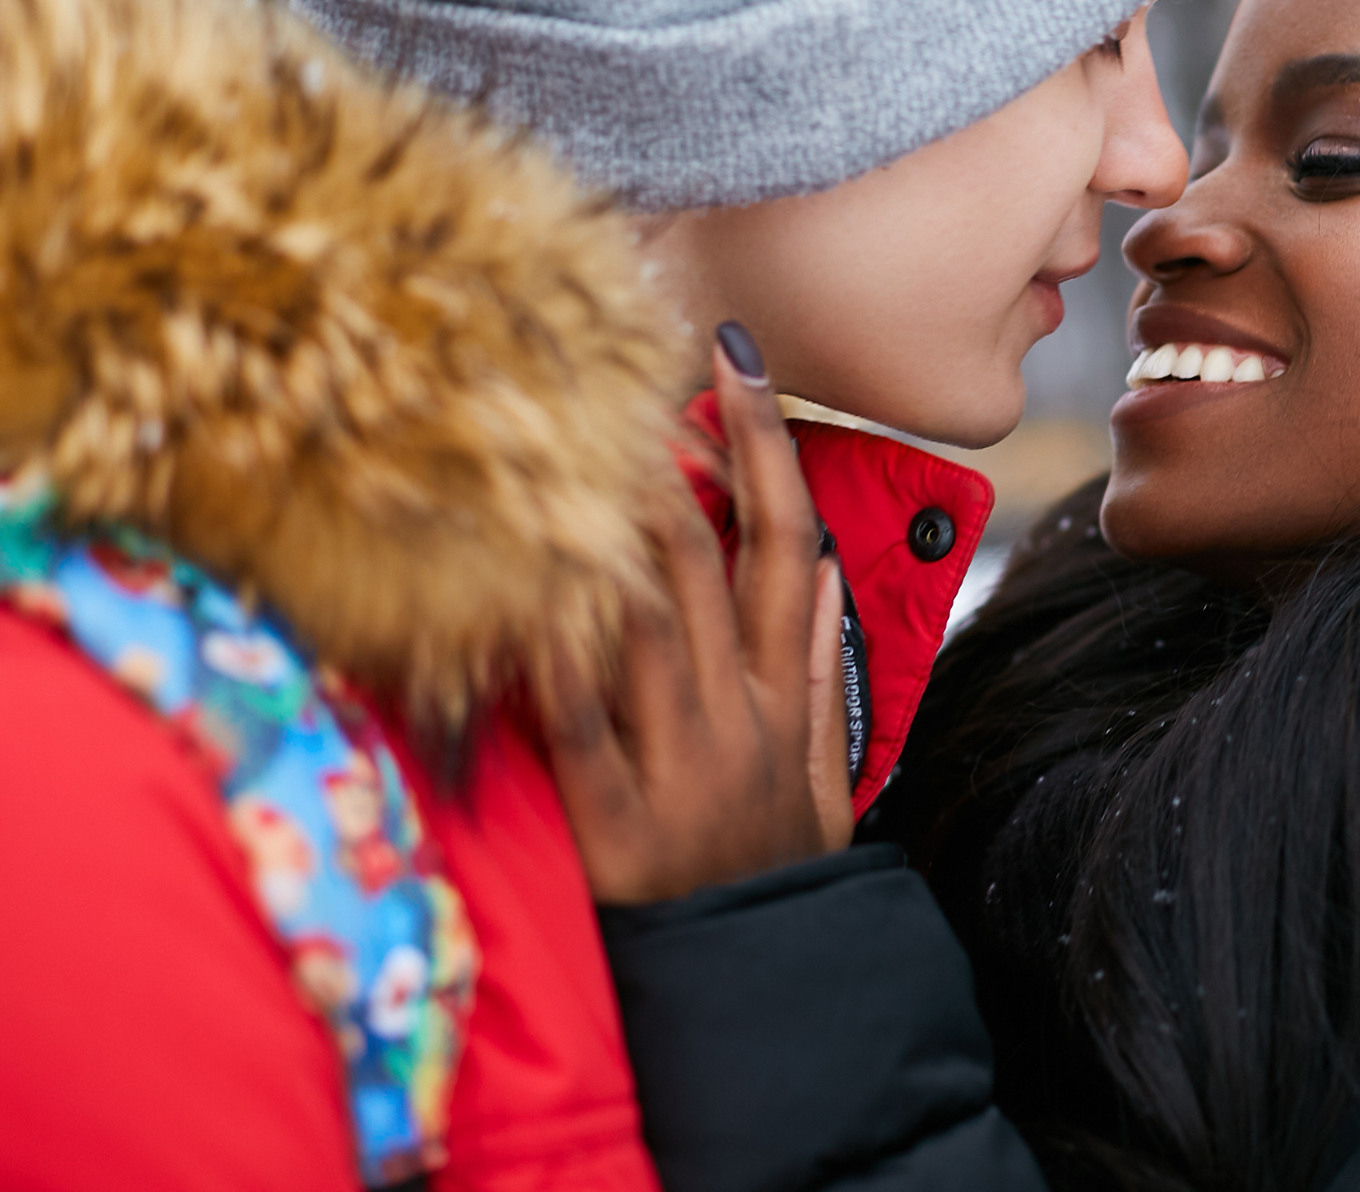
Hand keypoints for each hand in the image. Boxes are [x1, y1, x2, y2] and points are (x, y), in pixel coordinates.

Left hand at [547, 322, 855, 903]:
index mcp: (789, 698)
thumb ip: (824, 670)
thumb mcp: (828, 779)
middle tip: (632, 373)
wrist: (761, 992)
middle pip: (713, 563)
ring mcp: (683, 768)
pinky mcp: (617, 828)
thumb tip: (820, 562)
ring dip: (622, 527)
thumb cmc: (772, 874)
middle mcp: (741, 718)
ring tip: (586, 444)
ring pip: (652, 621)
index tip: (738, 366)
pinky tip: (531, 590)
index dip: (766, 449)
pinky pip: (580, 724)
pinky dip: (558, 657)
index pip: (789, 546)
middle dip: (676, 460)